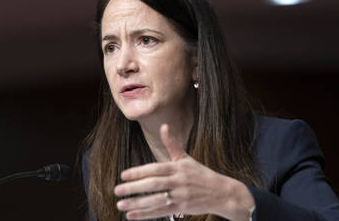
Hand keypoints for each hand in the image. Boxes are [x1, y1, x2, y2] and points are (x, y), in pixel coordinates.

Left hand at [114, 124, 254, 219]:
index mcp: (178, 167)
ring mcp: (180, 196)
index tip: (123, 175)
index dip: (138, 172)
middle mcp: (178, 181)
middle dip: (133, 188)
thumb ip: (172, 144)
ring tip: (120, 205)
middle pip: (153, 185)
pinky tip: (132, 216)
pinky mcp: (182, 208)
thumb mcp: (186, 158)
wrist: (221, 192)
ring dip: (136, 204)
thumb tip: (164, 126)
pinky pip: (161, 212)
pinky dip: (145, 215)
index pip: (155, 169)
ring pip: (155, 200)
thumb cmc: (201, 174)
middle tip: (117, 190)